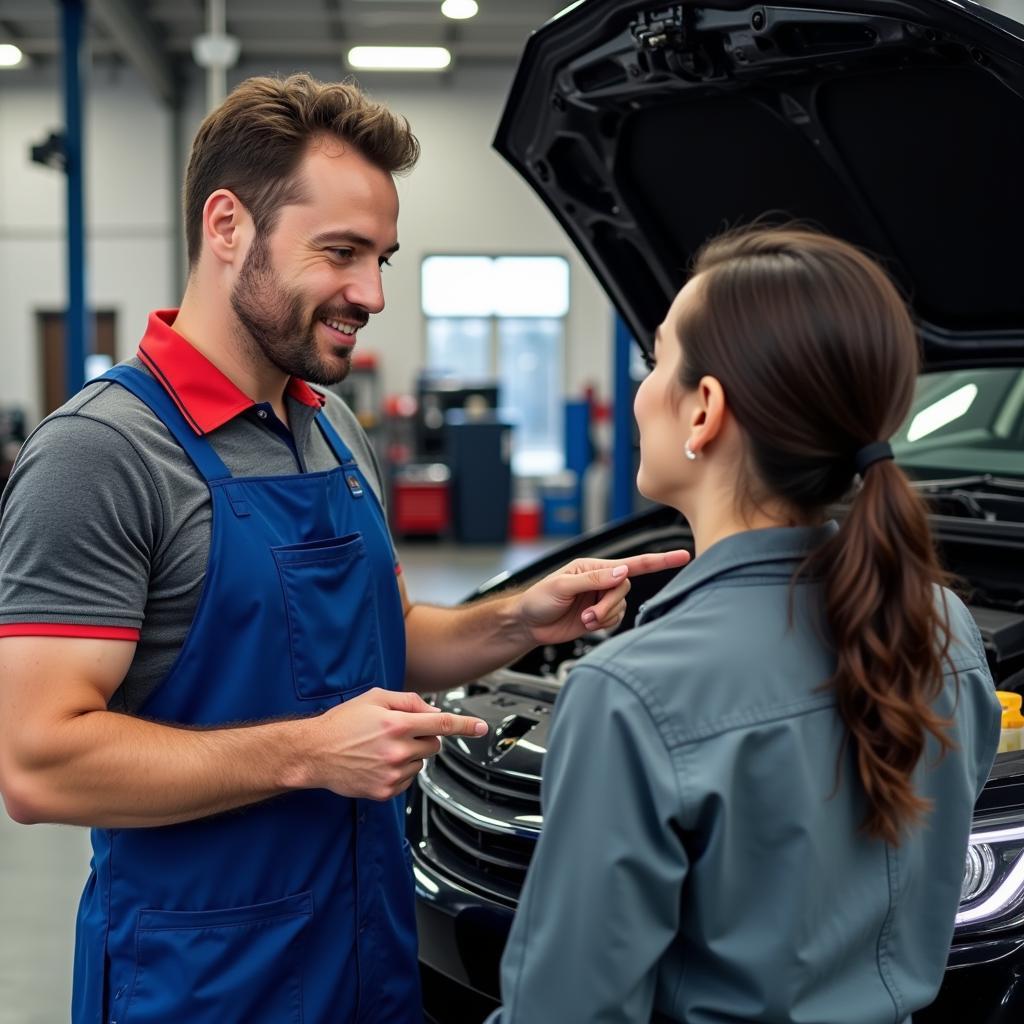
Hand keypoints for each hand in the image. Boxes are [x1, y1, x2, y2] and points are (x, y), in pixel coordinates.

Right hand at [303, 687, 487, 800]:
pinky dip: (400, 771)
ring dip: (411, 755)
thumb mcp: (374, 698)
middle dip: (424, 737)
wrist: (314, 752)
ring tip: (382, 748)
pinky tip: (379, 763)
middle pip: (434, 744)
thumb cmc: (342, 723)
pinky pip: (408, 780)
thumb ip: (408, 701)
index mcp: (396, 724)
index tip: (481, 728)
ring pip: (421, 763)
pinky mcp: (385, 791)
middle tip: (399, 732)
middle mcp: (397, 750)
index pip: (441, 723)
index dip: (465, 725)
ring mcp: (392, 774)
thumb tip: (431, 710)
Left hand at [516, 549, 690, 645]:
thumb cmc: (538, 599)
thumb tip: (621, 572)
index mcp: (593, 567)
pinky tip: (587, 624)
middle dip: (609, 604)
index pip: (631, 562)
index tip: (682, 556)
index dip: (659, 560)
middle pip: (624, 588)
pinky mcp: (599, 616)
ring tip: (584, 619)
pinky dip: (603, 625)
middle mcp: (600, 581)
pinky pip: (615, 620)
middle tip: (589, 615)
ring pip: (621, 607)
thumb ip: (593, 580)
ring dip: (604, 616)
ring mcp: (600, 599)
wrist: (528, 624)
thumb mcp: (561, 586)